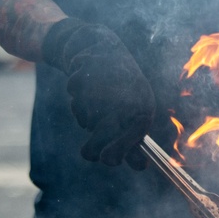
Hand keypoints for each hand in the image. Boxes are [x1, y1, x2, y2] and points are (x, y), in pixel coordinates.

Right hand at [42, 18, 153, 168]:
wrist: (103, 49)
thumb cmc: (121, 90)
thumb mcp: (131, 114)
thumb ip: (132, 143)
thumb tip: (142, 168)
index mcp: (143, 108)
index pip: (132, 137)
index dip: (116, 153)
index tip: (106, 159)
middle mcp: (130, 95)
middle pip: (104, 131)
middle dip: (92, 148)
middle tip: (87, 153)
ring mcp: (110, 82)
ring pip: (85, 115)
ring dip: (83, 115)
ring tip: (92, 102)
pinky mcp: (91, 67)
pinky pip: (75, 93)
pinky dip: (75, 95)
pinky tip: (85, 86)